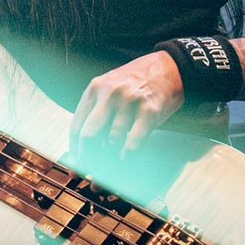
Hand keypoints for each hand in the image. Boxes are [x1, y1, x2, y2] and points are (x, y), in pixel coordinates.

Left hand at [69, 51, 184, 168]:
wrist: (170, 67)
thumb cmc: (138, 82)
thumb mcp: (110, 86)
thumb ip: (96, 110)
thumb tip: (84, 147)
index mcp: (94, 89)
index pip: (76, 126)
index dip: (74, 152)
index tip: (76, 168)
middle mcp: (109, 94)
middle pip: (89, 136)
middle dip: (88, 161)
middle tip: (91, 177)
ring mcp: (130, 101)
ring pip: (112, 142)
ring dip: (110, 164)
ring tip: (110, 177)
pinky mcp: (150, 110)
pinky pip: (133, 142)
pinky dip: (128, 156)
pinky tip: (126, 162)